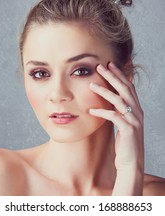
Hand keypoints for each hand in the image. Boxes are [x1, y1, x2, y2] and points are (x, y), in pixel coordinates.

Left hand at [89, 62, 143, 194]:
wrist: (131, 163)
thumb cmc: (125, 144)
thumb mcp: (123, 124)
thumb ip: (119, 111)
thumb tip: (109, 101)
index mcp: (136, 109)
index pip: (129, 87)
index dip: (119, 75)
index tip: (109, 65)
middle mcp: (137, 112)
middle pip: (125, 89)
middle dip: (112, 76)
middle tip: (100, 66)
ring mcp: (134, 120)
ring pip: (119, 100)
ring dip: (104, 91)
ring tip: (91, 85)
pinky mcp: (128, 130)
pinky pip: (114, 116)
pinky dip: (102, 111)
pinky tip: (91, 110)